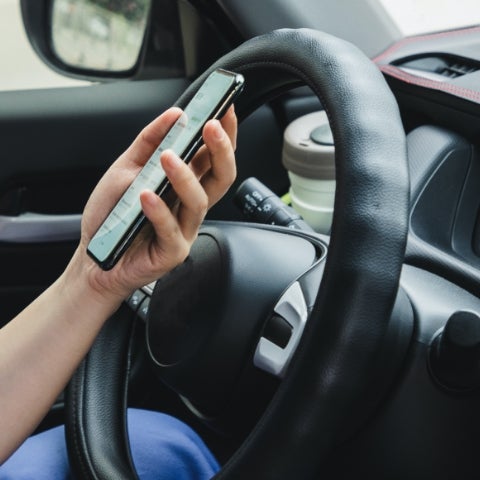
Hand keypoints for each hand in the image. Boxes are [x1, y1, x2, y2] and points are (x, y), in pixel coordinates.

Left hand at [70, 106, 236, 302]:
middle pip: (221, 178)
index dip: (225, 133)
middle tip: (212, 127)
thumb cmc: (113, 215)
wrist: (95, 256)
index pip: (213, 156)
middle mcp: (189, 204)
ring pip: (199, 201)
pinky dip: (159, 211)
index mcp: (184, 184)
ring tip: (168, 157)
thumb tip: (175, 115)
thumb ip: (149, 142)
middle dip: (222, 150)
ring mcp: (184, 229)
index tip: (225, 107)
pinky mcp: (172, 251)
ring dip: (186, 176)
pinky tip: (146, 195)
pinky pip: (171, 230)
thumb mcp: (126, 168)